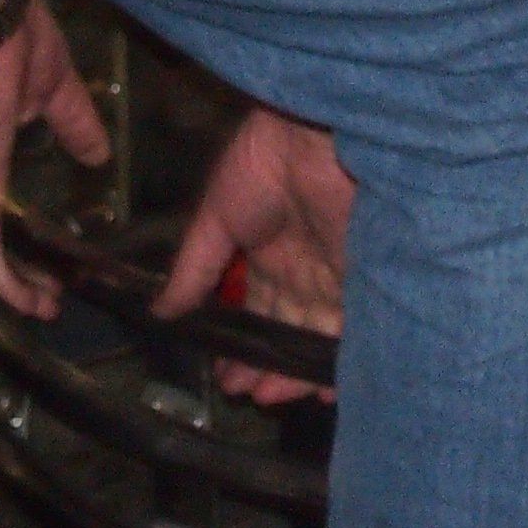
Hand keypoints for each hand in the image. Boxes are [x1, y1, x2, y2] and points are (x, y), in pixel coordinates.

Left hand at [0, 0, 110, 319]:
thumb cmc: (16, 38)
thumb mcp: (56, 90)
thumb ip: (74, 125)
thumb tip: (98, 154)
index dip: (5, 241)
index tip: (45, 264)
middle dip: (6, 277)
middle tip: (45, 302)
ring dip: (5, 286)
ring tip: (42, 307)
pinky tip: (25, 297)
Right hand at [152, 107, 356, 404]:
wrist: (315, 128)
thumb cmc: (263, 159)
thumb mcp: (216, 217)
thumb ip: (194, 268)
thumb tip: (159, 312)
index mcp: (272, 253)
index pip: (259, 311)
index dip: (245, 347)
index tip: (228, 381)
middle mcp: (310, 266)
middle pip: (293, 329)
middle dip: (273, 367)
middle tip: (254, 398)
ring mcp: (341, 268)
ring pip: (322, 332)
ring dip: (302, 368)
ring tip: (281, 399)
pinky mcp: (369, 268)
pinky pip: (358, 321)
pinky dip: (343, 353)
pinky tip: (329, 383)